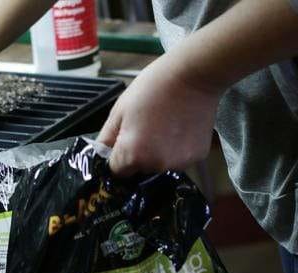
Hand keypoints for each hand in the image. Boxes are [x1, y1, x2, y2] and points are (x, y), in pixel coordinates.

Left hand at [97, 53, 221, 176]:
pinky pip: (177, 159)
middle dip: (137, 154)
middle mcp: (156, 164)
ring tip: (162, 126)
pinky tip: (177, 128)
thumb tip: (101, 155)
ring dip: (156, 152)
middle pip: (139, 169)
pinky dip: (175, 149)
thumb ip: (106, 139)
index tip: (123, 141)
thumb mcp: (119, 111)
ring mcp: (178, 163)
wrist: (192, 75)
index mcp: (133, 154)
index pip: (117, 171)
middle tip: (145, 127)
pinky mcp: (196, 157)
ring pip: (158, 165)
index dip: (117, 157)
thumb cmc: (153, 88)